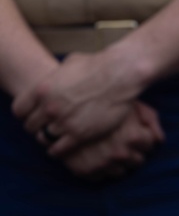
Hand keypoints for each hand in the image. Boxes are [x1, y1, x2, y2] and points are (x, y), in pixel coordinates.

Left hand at [13, 50, 141, 155]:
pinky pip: (60, 149)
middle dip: (38, 127)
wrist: (121, 75)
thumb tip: (58, 77)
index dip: (26, 114)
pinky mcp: (80, 134)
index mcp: (42, 89)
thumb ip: (57, 76)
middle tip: (46, 128)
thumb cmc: (99, 65)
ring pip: (44, 138)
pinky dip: (59, 150)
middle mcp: (49, 107)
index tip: (34, 115)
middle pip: (31, 126)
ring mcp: (64, 122)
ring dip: (49, 139)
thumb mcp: (68, 65)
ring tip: (55, 139)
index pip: (19, 110)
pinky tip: (63, 148)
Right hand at [60, 102, 164, 180]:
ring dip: (117, 162)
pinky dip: (99, 169)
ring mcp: (101, 163)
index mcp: (134, 137)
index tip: (135, 132)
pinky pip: (99, 177)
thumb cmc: (103, 100)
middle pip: (137, 162)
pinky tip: (96, 155)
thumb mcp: (131, 104)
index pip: (150, 146)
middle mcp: (120, 153)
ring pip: (119, 172)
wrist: (63, 103)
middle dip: (133, 151)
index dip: (143, 137)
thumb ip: (150, 120)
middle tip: (122, 140)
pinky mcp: (83, 170)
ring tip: (108, 148)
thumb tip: (159, 140)